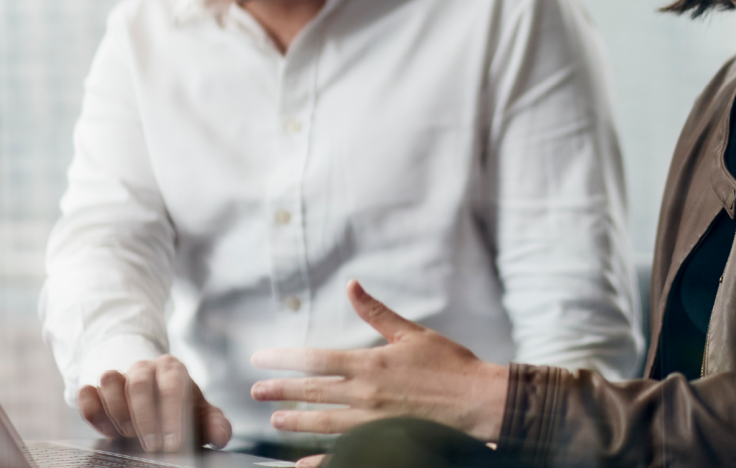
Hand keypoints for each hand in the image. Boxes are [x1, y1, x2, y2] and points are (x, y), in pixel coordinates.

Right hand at [77, 354, 231, 451]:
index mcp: (172, 370)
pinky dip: (92, 409)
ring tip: (128, 435)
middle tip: (152, 447)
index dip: (172, 415)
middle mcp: (144, 367)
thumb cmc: (178, 408)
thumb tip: (221, 436)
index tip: (173, 444)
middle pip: (139, 383)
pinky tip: (105, 428)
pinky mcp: (95, 390)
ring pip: (110, 381)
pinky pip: (87, 393)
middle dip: (145, 418)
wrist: (150, 394)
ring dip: (118, 411)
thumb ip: (214, 423)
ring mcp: (118, 375)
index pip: (173, 386)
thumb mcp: (199, 414)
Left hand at [250, 280, 507, 441]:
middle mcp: (366, 395)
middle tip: (256, 392)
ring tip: (276, 420)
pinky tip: (302, 463)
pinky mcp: (384, 444)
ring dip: (297, 422)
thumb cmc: (450, 365)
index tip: (260, 360)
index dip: (284, 360)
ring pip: (324, 424)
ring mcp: (373, 424)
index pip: (316, 360)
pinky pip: (345, 455)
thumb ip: (376, 313)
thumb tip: (351, 285)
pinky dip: (321, 460)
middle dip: (281, 391)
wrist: (479, 403)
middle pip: (313, 393)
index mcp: (371, 363)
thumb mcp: (412, 333)